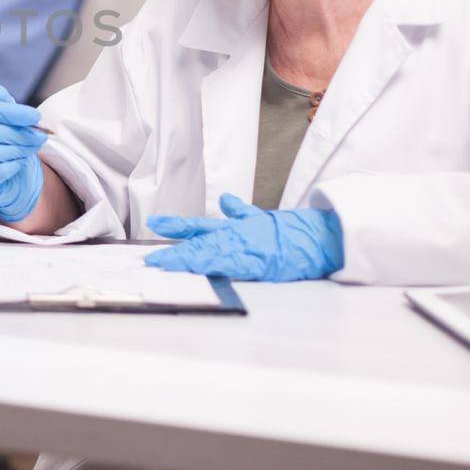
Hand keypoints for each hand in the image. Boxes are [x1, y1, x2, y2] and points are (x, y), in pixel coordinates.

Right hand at [0, 83, 46, 222]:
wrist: (7, 171)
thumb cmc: (4, 137)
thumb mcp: (5, 113)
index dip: (8, 112)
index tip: (34, 115)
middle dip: (19, 133)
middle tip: (39, 134)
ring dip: (20, 149)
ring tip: (31, 146)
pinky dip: (14, 165)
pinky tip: (18, 161)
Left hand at [144, 193, 342, 280]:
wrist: (318, 236)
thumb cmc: (290, 230)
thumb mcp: (261, 218)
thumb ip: (241, 212)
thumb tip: (227, 200)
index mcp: (235, 228)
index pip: (200, 226)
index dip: (176, 225)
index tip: (155, 224)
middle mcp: (236, 236)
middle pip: (200, 243)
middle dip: (175, 252)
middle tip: (151, 259)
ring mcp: (246, 249)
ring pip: (211, 254)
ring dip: (188, 261)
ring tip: (166, 266)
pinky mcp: (259, 263)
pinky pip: (232, 266)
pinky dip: (215, 267)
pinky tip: (200, 269)